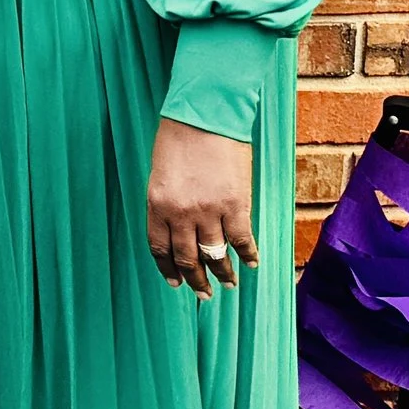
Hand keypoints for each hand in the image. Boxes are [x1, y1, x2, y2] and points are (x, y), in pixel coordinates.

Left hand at [145, 116, 257, 299]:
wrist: (205, 115)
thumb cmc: (178, 137)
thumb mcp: (160, 173)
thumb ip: (167, 202)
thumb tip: (178, 227)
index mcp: (156, 205)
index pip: (160, 248)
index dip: (168, 269)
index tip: (176, 282)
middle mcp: (180, 214)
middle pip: (187, 257)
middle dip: (196, 280)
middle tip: (204, 294)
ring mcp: (209, 211)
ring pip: (215, 254)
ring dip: (223, 273)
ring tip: (228, 284)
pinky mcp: (236, 205)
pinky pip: (242, 239)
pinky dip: (248, 254)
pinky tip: (252, 264)